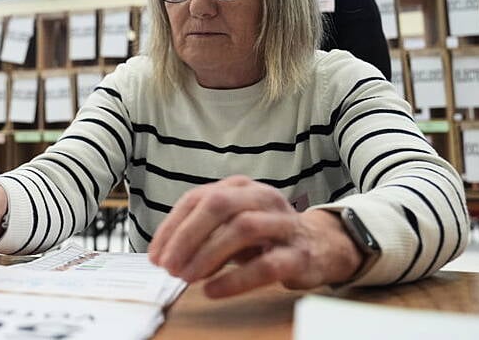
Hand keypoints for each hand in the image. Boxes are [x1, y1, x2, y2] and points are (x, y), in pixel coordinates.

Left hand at [148, 175, 362, 297]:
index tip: (156, 255)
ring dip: (208, 254)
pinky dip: (235, 279)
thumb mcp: (232, 225)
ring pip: (242, 228)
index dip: (172, 227)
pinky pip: (265, 265)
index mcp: (240, 187)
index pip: (197, 198)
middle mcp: (262, 197)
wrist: (323, 245)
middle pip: (218, 206)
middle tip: (168, 266)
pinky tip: (212, 290)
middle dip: (187, 236)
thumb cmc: (266, 235)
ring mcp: (283, 223)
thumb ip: (203, 233)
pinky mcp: (299, 254)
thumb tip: (166, 255)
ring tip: (187, 278)